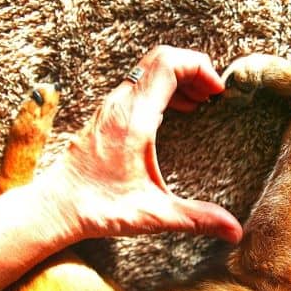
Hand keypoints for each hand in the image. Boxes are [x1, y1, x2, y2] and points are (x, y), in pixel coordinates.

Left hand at [43, 46, 241, 243]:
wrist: (56, 207)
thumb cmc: (99, 208)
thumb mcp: (154, 214)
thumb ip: (197, 219)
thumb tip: (235, 231)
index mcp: (133, 118)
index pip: (168, 64)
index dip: (199, 67)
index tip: (218, 90)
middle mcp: (120, 104)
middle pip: (160, 59)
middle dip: (193, 68)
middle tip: (213, 94)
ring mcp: (111, 106)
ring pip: (148, 69)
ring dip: (178, 77)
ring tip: (200, 102)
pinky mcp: (107, 114)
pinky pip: (139, 84)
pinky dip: (163, 88)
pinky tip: (176, 113)